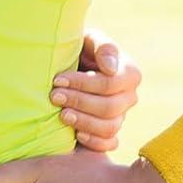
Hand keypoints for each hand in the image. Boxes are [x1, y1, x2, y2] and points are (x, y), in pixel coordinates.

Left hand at [51, 30, 141, 151]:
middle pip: (109, 107)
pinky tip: (76, 134)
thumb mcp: (89, 39)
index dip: (83, 83)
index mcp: (129, 73)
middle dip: (79, 102)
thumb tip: (110, 68)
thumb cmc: (79, 47)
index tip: (57, 80)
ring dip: (84, 122)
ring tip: (61, 115)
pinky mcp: (110, 131)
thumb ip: (103, 46)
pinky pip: (109, 143)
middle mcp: (129, 97)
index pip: (110, 84)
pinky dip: (95, 141)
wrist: (67, 63)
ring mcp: (121, 116)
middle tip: (54, 97)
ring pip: (109, 127)